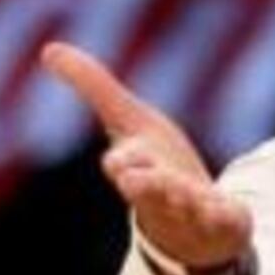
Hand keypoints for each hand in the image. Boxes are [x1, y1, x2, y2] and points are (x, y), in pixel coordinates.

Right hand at [41, 44, 252, 274]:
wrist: (193, 225)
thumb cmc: (155, 167)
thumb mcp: (128, 120)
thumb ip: (93, 86)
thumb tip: (47, 50)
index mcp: (137, 169)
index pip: (124, 166)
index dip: (122, 163)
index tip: (115, 163)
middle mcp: (162, 195)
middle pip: (150, 189)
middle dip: (145, 183)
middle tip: (134, 179)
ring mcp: (192, 212)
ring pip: (186, 206)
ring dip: (184, 199)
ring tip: (186, 193)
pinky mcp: (223, 223)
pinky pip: (224, 222)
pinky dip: (223, 218)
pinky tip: (227, 214)